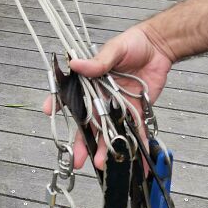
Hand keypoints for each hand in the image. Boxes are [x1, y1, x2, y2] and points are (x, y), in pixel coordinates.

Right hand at [43, 26, 173, 170]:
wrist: (158, 47)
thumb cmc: (132, 43)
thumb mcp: (114, 49)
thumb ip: (98, 61)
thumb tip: (77, 64)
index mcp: (91, 81)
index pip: (71, 94)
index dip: (58, 103)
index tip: (48, 111)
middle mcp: (101, 97)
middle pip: (89, 122)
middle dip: (82, 142)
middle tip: (76, 159)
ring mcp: (118, 107)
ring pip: (109, 132)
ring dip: (106, 149)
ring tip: (101, 164)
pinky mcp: (136, 112)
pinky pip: (135, 132)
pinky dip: (136, 147)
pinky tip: (135, 163)